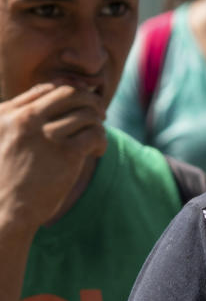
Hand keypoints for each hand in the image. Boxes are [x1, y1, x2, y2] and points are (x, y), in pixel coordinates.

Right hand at [0, 82, 106, 231]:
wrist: (3, 210)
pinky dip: (101, 140)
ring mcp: (47, 135)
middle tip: (99, 114)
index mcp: (8, 114)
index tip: (79, 106)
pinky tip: (97, 152)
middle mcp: (26, 119)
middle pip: (69, 94)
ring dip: (98, 124)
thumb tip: (41, 104)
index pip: (46, 90)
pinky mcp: (66, 154)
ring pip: (86, 113)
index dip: (69, 94)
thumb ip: (14, 120)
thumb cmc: (1, 181)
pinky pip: (94, 134)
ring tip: (97, 138)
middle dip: (89, 101)